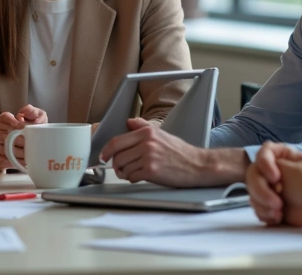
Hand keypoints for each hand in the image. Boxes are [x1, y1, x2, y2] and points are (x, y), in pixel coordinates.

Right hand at [0, 105, 47, 170]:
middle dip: (21, 141)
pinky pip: (4, 160)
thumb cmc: (29, 131)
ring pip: (6, 149)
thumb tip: (24, 112)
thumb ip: (31, 112)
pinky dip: (16, 162)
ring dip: (20, 153)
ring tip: (30, 154)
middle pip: (7, 136)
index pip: (6, 118)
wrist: (19, 148)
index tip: (24, 128)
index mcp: (3, 119)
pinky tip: (25, 162)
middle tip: (32, 144)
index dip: (15, 123)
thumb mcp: (33, 118)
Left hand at [100, 118, 217, 186]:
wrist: (197, 165)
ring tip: (135, 172)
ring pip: (123, 168)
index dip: (106, 151)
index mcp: (147, 132)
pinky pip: (132, 177)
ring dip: (125, 173)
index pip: (117, 141)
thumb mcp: (161, 133)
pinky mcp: (151, 171)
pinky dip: (134, 179)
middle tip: (120, 168)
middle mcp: (146, 143)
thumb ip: (142, 127)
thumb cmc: (180, 152)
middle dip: (116, 164)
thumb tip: (128, 122)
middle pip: (117, 156)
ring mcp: (148, 157)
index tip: (103, 156)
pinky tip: (142, 176)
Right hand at [245, 142, 301, 225]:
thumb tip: (261, 169)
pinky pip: (256, 207)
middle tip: (277, 203)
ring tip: (279, 212)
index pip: (262, 155)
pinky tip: (278, 217)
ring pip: (252, 193)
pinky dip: (265, 214)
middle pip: (252, 176)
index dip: (264, 165)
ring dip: (264, 205)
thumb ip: (275, 163)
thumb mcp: (296, 167)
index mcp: (279, 156)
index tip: (276, 178)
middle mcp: (270, 170)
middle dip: (262, 192)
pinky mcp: (266, 203)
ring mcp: (267, 187)